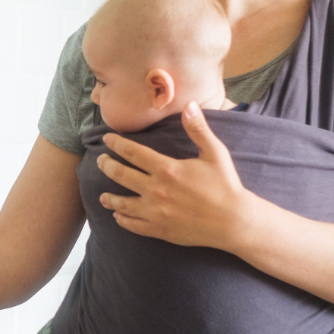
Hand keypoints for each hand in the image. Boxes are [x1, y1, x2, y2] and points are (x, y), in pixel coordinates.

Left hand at [96, 102, 254, 249]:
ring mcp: (155, 211)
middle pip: (121, 175)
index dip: (116, 144)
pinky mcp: (159, 229)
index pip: (132, 152)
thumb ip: (198, 129)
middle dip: (107, 166)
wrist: (234, 222)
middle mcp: (156, 189)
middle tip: (100, 161)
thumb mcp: (215, 153)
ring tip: (102, 196)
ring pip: (123, 203)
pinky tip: (118, 216)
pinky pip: (134, 225)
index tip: (106, 139)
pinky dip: (123, 219)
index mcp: (166, 169)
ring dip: (109, 198)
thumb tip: (190, 105)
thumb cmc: (226, 186)